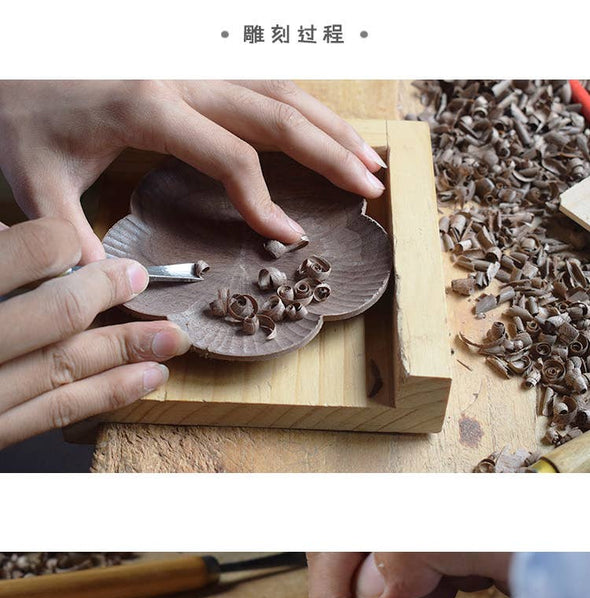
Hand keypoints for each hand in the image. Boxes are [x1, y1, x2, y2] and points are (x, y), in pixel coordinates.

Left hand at [0, 80, 385, 261]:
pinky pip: (262, 75)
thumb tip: (122, 293)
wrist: (9, 59)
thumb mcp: (37, 187)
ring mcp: (189, 57)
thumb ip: (75, 244)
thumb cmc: (23, 119)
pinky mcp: (192, 57)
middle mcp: (179, 70)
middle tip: (370, 187)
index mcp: (147, 103)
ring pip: (278, 85)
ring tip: (369, 162)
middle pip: (274, 109)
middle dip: (328, 152)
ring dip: (329, 123)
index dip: (265, 200)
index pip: (230, 154)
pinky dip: (303, 105)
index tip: (288, 240)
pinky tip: (328, 131)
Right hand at [0, 217, 189, 447]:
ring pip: (62, 369)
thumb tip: (11, 240)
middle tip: (136, 275)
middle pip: (48, 319)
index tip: (72, 239)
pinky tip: (147, 378)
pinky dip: (107, 394)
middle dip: (101, 295)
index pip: (8, 260)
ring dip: (124, 350)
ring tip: (169, 337)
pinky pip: (56, 413)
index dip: (50, 244)